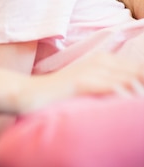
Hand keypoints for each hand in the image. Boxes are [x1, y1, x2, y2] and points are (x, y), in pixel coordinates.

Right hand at [21, 52, 143, 113]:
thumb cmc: (64, 92)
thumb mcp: (90, 83)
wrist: (34, 93)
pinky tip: (128, 104)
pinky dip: (123, 96)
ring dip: (139, 92)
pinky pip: (109, 88)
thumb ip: (111, 83)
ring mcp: (90, 70)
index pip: (138, 68)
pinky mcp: (81, 81)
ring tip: (141, 107)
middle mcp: (100, 61)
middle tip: (143, 103)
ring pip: (128, 79)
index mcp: (105, 59)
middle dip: (143, 86)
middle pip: (137, 72)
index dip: (143, 79)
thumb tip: (134, 92)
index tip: (143, 95)